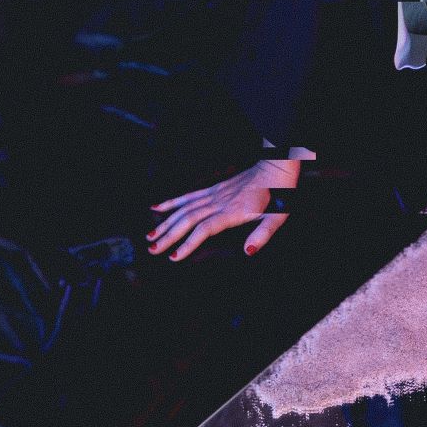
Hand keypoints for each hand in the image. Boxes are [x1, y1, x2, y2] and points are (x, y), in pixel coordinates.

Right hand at [147, 159, 295, 260]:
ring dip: (165, 222)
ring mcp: (213, 195)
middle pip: (187, 221)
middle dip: (168, 236)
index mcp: (231, 213)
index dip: (188, 244)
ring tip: (149, 235)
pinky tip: (155, 207)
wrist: (275, 169)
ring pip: (184, 209)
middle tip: (152, 249)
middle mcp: (218, 203)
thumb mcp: (276, 218)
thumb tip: (248, 252)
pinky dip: (171, 202)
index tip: (174, 256)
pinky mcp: (213, 189)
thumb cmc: (277, 196)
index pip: (204, 230)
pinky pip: (188, 196)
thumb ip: (262, 235)